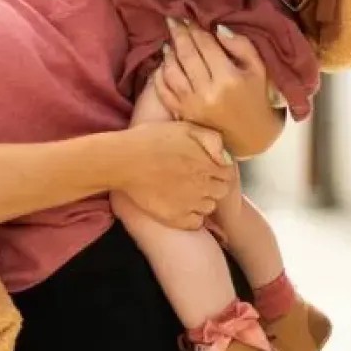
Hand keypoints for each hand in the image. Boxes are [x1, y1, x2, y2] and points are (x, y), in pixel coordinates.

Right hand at [116, 120, 234, 230]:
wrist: (123, 160)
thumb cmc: (150, 140)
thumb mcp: (184, 127)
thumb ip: (211, 138)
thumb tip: (226, 156)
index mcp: (207, 163)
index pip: (227, 173)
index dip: (218, 169)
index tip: (206, 166)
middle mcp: (203, 185)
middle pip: (221, 191)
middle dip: (212, 184)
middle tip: (195, 178)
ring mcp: (190, 204)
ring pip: (209, 207)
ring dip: (202, 200)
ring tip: (185, 192)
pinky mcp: (176, 217)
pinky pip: (195, 222)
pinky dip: (191, 216)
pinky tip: (180, 206)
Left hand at [153, 20, 284, 158]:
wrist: (251, 135)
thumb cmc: (256, 97)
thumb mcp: (258, 69)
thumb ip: (240, 45)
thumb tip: (216, 28)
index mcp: (228, 78)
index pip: (206, 46)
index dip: (195, 29)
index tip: (187, 17)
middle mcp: (208, 92)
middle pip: (187, 55)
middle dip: (178, 35)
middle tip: (172, 20)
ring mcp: (192, 105)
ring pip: (172, 72)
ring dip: (168, 54)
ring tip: (169, 43)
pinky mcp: (182, 114)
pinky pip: (164, 90)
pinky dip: (160, 75)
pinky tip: (163, 64)